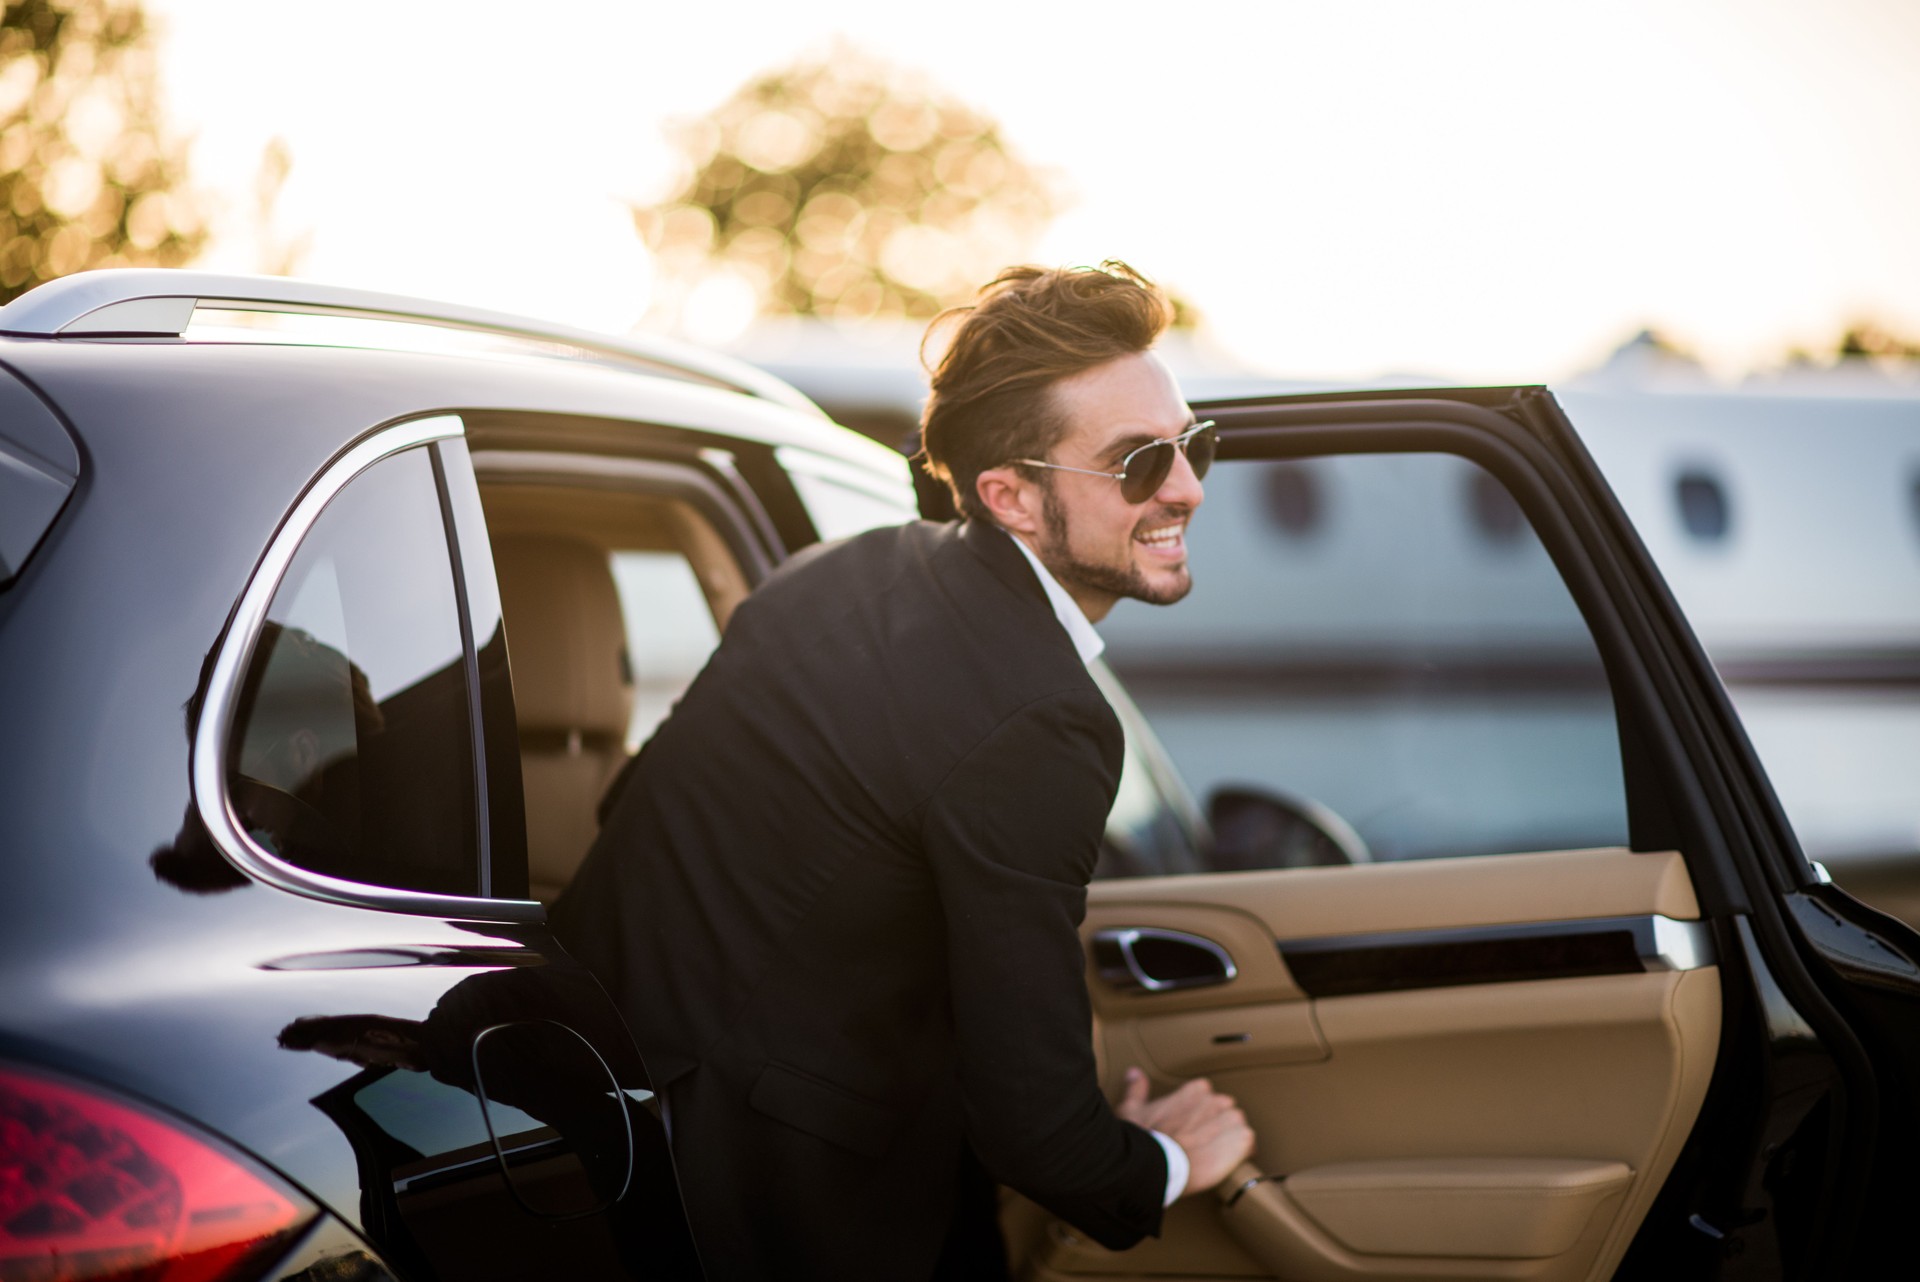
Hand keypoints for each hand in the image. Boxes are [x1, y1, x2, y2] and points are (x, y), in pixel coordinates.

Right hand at [1114, 1066, 1254, 1197]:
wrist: (1156, 1164)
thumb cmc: (1143, 1138)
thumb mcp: (1131, 1109)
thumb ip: (1137, 1088)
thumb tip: (1134, 1074)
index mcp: (1195, 1091)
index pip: (1206, 1097)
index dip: (1199, 1116)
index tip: (1191, 1128)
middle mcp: (1215, 1101)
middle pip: (1224, 1112)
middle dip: (1215, 1127)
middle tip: (1201, 1146)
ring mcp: (1230, 1120)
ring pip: (1237, 1127)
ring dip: (1229, 1140)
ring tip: (1215, 1157)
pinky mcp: (1241, 1140)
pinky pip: (1249, 1143)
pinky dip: (1242, 1153)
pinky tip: (1228, 1164)